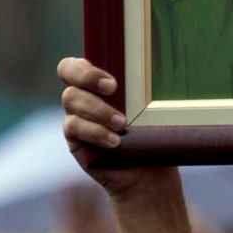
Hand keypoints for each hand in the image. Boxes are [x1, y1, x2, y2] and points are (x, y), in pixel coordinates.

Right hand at [59, 58, 172, 198]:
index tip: (113, 81)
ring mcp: (76, 115)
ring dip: (98, 109)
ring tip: (122, 124)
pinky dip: (95, 132)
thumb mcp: (152, 108)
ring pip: (71, 98)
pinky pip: (74, 127)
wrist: (148, 171)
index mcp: (99, 79)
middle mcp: (83, 93)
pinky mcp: (75, 138)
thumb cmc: (152, 134)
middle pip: (68, 72)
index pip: (78, 61)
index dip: (88, 67)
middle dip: (89, 77)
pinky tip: (114, 142)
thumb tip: (164, 65)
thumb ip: (146, 88)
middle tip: (113, 88)